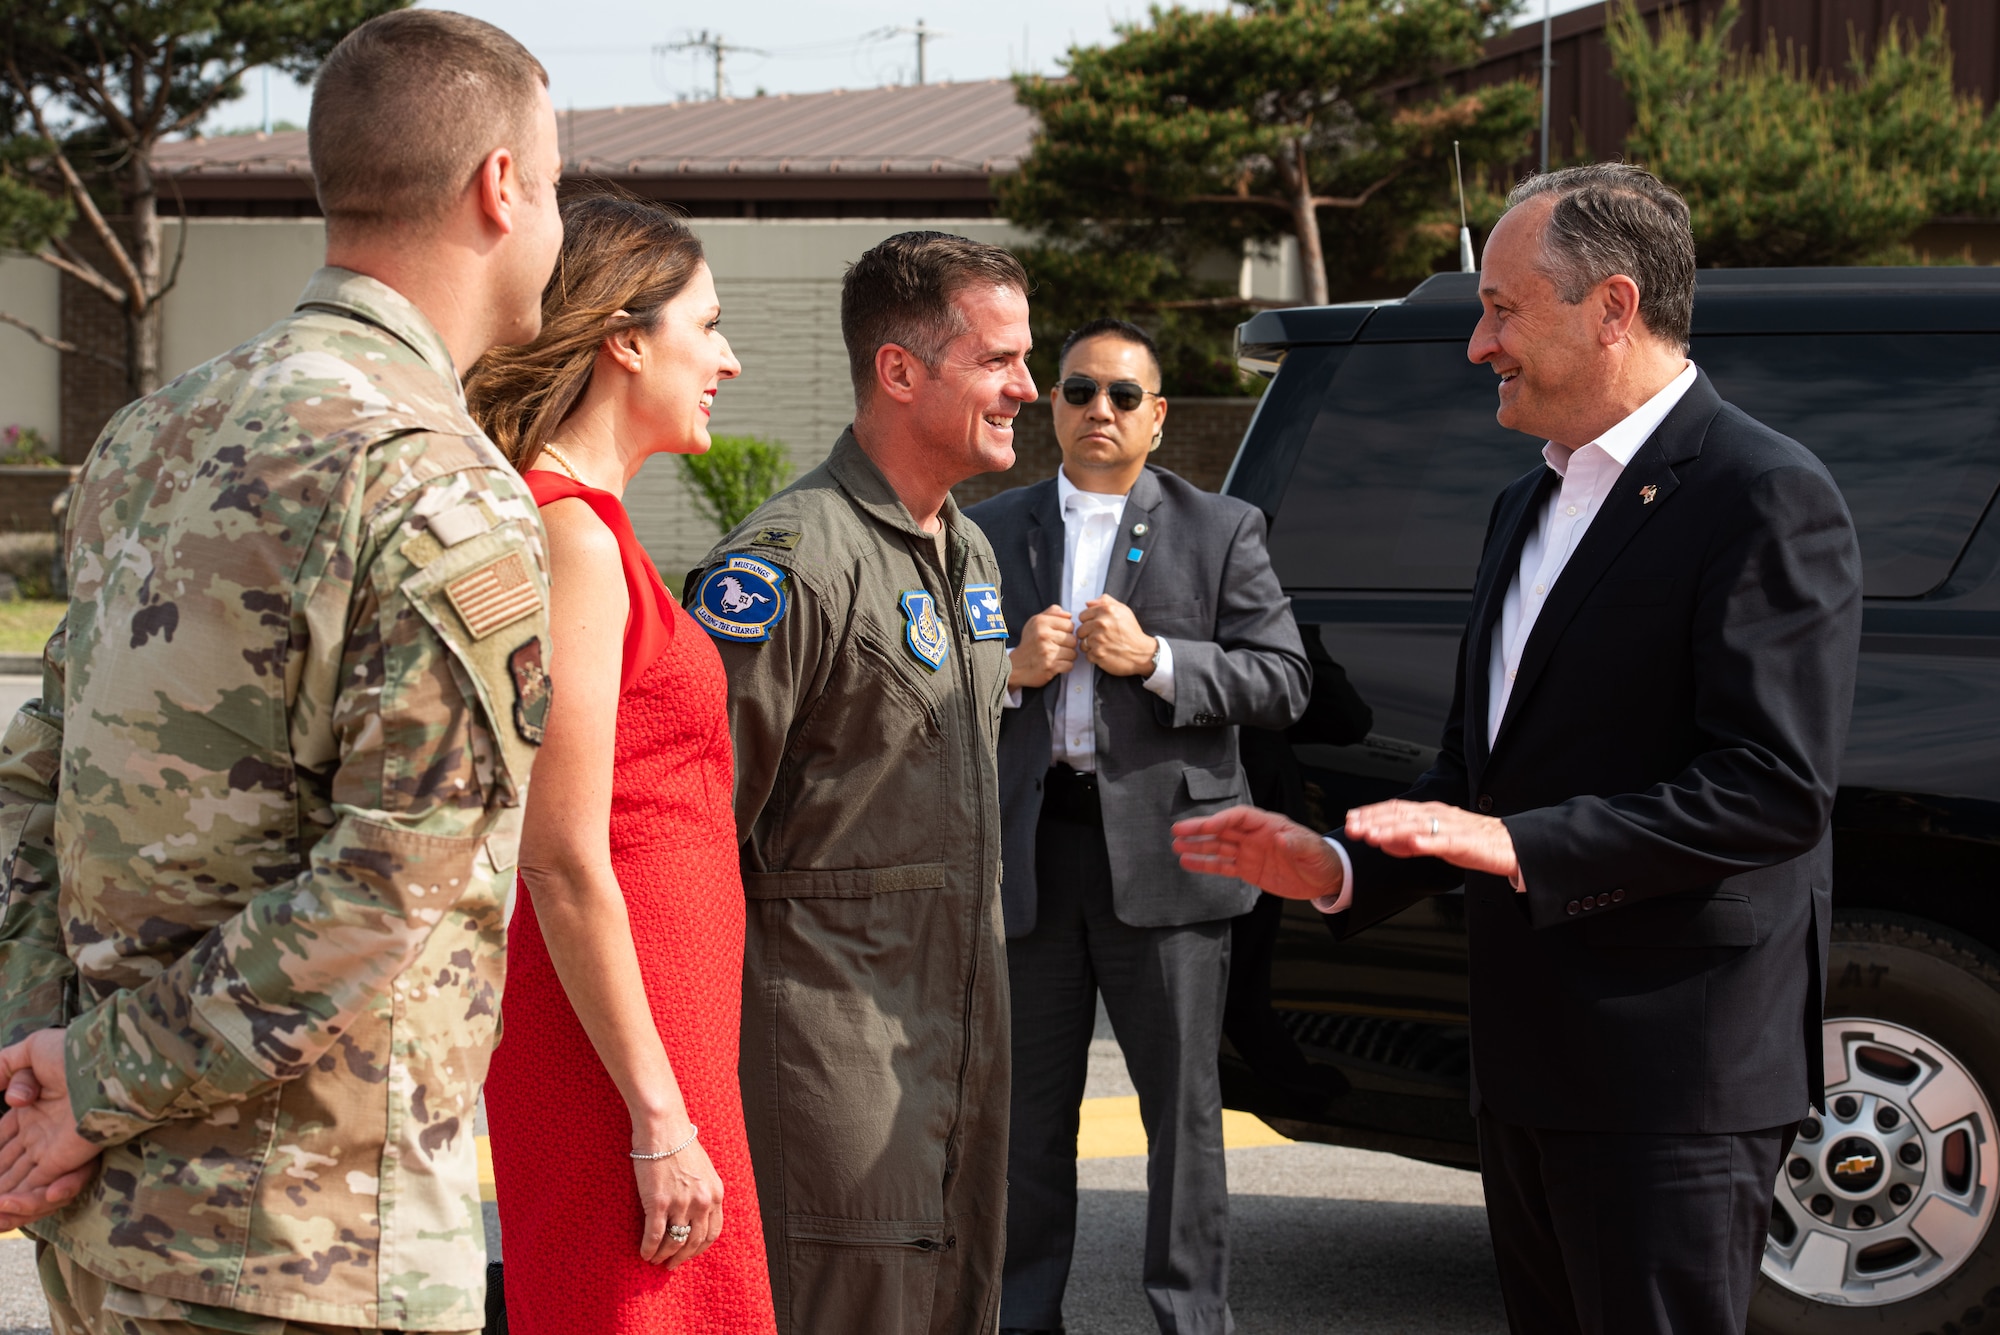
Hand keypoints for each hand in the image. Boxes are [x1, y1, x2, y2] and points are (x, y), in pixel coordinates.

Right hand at [0, 1029, 98, 1229]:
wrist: (102, 1064)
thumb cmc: (72, 1053)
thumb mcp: (33, 1050)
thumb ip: (5, 1065)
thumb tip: (2, 1093)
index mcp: (32, 1110)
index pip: (2, 1138)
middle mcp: (40, 1132)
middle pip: (7, 1164)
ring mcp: (51, 1148)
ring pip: (17, 1181)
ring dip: (1, 1193)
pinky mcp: (61, 1161)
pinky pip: (33, 1187)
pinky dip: (15, 1199)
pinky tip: (0, 1204)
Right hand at [634, 1126, 724, 1268]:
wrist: (662, 1127)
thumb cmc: (679, 1143)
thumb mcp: (703, 1169)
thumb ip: (702, 1191)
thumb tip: (695, 1211)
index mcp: (715, 1193)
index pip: (712, 1232)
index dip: (699, 1248)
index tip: (689, 1254)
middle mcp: (702, 1202)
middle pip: (694, 1241)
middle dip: (682, 1257)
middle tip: (671, 1265)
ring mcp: (681, 1203)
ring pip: (675, 1242)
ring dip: (664, 1255)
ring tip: (655, 1260)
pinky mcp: (659, 1203)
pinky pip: (655, 1236)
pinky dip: (649, 1249)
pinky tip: (644, 1253)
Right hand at [1007, 604, 1077, 690]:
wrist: (1016, 666)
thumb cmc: (1029, 644)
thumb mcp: (1035, 622)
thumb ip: (1052, 613)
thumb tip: (1069, 615)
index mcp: (1041, 622)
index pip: (1070, 625)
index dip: (1066, 631)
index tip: (1058, 636)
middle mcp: (1044, 635)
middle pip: (1073, 640)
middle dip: (1068, 645)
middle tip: (1056, 647)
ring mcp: (1047, 651)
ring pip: (1073, 653)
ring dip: (1067, 657)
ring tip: (1056, 656)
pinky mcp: (1050, 666)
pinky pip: (1069, 665)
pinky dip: (1065, 666)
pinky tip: (1055, 664)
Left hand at [1077, 596, 1156, 677]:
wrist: (1142, 653)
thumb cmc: (1132, 632)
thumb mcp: (1123, 610)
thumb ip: (1105, 602)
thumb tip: (1088, 603)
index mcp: (1106, 611)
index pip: (1082, 616)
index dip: (1089, 622)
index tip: (1096, 627)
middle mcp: (1101, 624)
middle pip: (1080, 630)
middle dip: (1088, 634)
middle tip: (1101, 637)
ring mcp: (1098, 640)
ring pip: (1082, 643)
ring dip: (1090, 646)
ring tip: (1103, 646)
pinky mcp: (1098, 654)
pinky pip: (1087, 655)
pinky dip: (1095, 656)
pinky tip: (1105, 653)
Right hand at [1173, 805, 1343, 900]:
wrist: (1324, 878)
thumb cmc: (1321, 858)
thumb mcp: (1313, 851)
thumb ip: (1297, 845)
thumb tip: (1281, 839)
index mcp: (1269, 825)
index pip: (1240, 817)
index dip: (1222, 819)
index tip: (1206, 826)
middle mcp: (1255, 836)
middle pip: (1223, 829)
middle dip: (1200, 829)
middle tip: (1177, 830)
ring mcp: (1249, 852)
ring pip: (1218, 847)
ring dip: (1198, 846)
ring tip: (1175, 846)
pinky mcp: (1248, 870)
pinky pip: (1223, 866)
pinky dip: (1205, 865)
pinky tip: (1187, 863)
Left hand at [1344, 801, 1519, 883]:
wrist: (1507, 844)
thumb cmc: (1470, 841)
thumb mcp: (1433, 840)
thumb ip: (1408, 842)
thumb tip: (1383, 843)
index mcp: (1429, 812)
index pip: (1394, 809)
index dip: (1371, 813)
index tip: (1350, 819)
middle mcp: (1437, 815)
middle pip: (1400, 815)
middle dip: (1373, 821)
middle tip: (1352, 828)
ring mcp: (1450, 827)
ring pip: (1416, 826)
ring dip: (1392, 831)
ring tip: (1373, 837)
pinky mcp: (1464, 842)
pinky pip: (1443, 841)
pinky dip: (1427, 842)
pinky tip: (1413, 845)